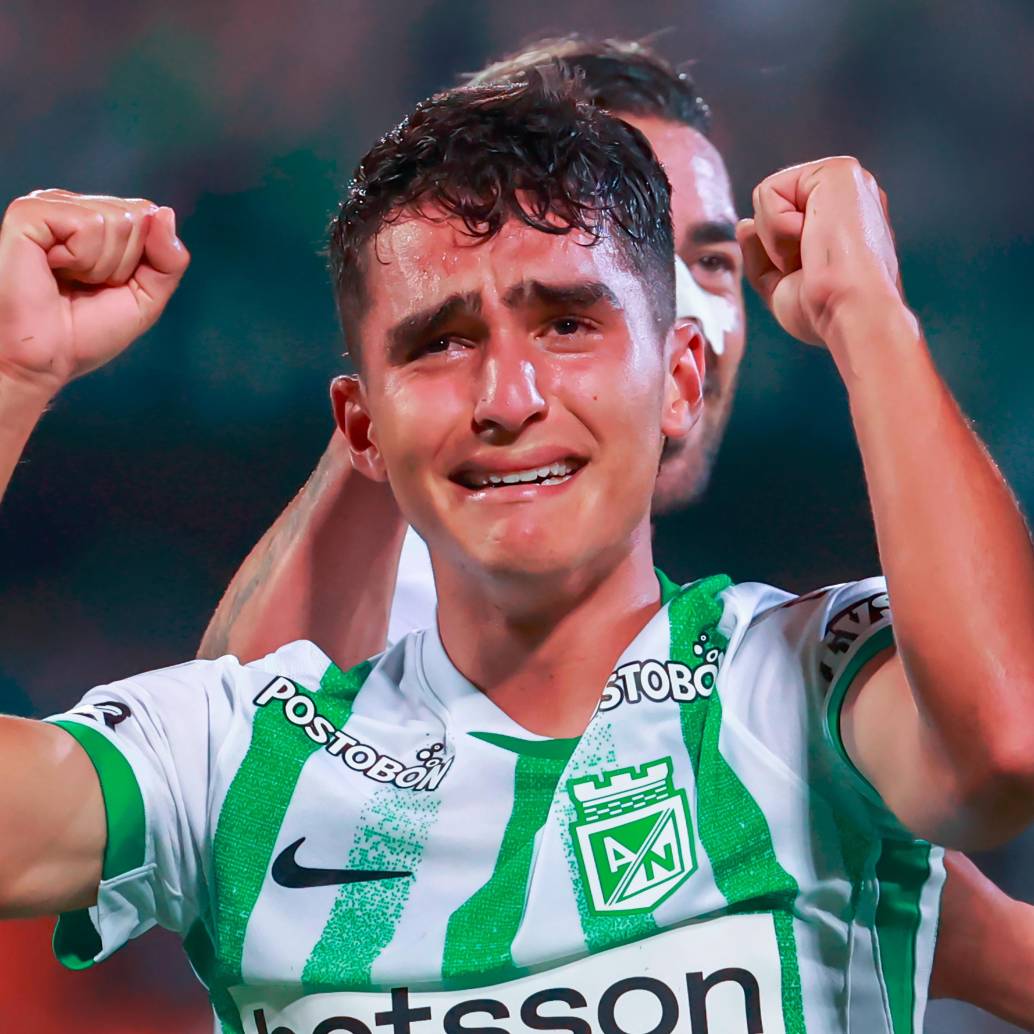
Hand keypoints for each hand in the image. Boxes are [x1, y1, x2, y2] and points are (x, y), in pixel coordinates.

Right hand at [0, 189, 188, 396]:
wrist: (44, 359)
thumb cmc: (84, 332)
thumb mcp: (147, 298)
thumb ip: (169, 260)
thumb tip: (165, 214)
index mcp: (96, 222)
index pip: (149, 215)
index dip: (143, 260)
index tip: (111, 285)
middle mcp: (72, 208)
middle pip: (137, 216)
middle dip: (123, 264)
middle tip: (86, 286)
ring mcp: (49, 207)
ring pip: (117, 219)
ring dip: (101, 265)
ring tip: (68, 281)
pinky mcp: (29, 214)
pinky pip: (88, 223)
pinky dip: (81, 258)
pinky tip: (53, 270)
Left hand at [736, 157, 905, 347]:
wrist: (852, 313)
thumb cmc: (826, 310)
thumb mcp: (781, 286)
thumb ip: (761, 255)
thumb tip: (745, 224)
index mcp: (840, 220)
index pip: (780, 222)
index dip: (778, 255)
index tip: (810, 275)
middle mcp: (846, 195)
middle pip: (770, 209)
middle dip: (774, 246)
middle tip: (810, 267)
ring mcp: (845, 179)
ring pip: (766, 199)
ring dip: (776, 240)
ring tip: (813, 254)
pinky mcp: (837, 170)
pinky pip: (768, 192)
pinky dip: (777, 228)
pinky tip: (811, 240)